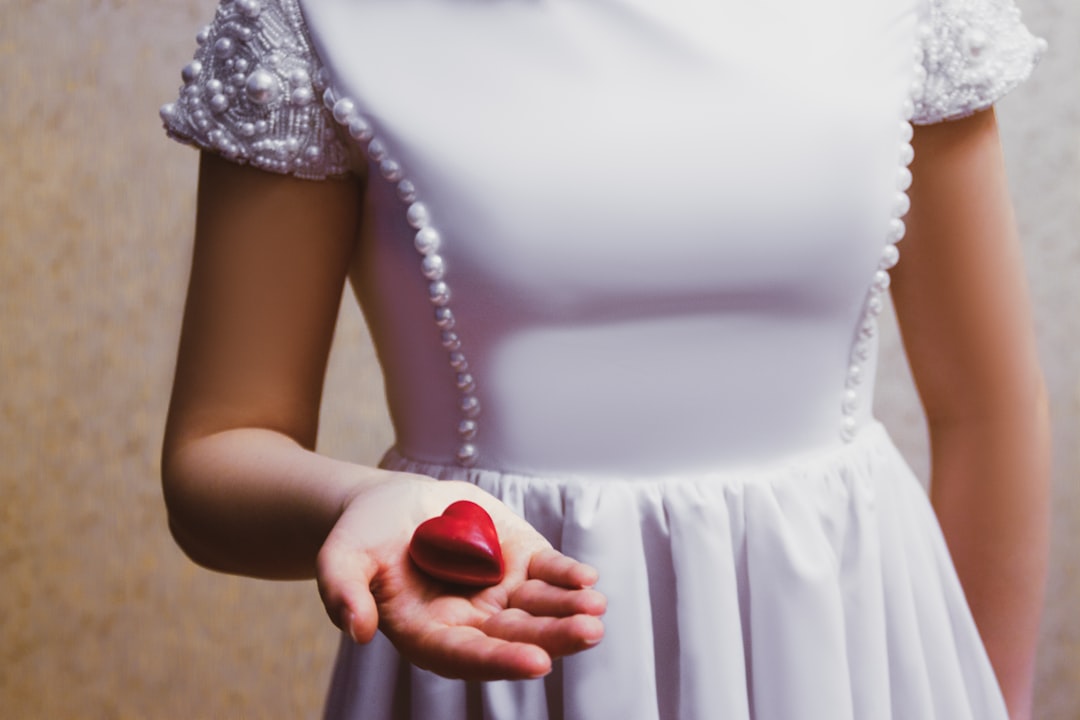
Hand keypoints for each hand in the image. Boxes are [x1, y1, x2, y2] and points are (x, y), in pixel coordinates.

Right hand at [316, 473, 605, 680]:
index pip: (466, 657)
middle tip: (588, 633)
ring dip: (569, 610)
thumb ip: (342, 592)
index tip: (537, 664)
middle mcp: (470, 622)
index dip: (500, 661)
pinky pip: (546, 572)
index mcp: (427, 634)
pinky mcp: (517, 559)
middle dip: (553, 637)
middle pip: (515, 638)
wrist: (390, 504)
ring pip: (538, 609)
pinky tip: (587, 578)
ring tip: (596, 609)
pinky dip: (567, 575)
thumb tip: (355, 630)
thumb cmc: (361, 536)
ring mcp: (498, 592)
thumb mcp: (340, 557)